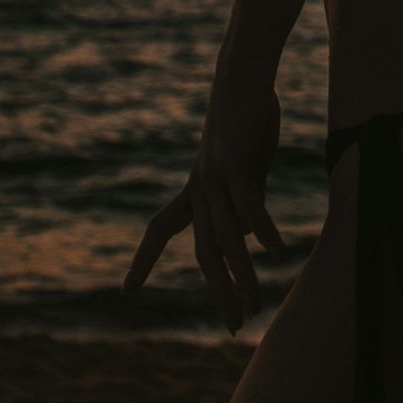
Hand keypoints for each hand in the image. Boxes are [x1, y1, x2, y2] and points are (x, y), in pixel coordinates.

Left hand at [121, 66, 286, 333]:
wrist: (243, 75)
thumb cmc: (246, 121)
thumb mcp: (245, 172)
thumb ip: (243, 204)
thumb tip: (247, 240)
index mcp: (195, 189)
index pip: (160, 229)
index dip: (143, 259)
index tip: (126, 290)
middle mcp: (198, 188)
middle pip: (204, 251)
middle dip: (218, 291)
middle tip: (236, 326)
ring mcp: (212, 177)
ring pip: (226, 238)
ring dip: (242, 275)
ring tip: (256, 305)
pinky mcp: (232, 162)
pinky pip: (247, 204)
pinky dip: (262, 227)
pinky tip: (277, 251)